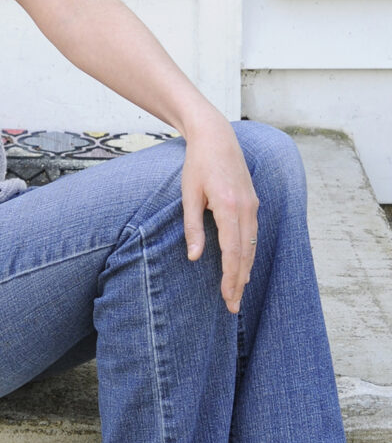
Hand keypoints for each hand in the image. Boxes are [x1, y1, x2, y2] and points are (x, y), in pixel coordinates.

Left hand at [180, 114, 258, 313]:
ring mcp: (253, 205)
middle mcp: (246, 208)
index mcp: (229, 206)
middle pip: (246, 254)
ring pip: (252, 246)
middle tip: (232, 306)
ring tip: (238, 292)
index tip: (227, 297)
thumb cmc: (197, 163)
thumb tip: (195, 257)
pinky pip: (253, 234)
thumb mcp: (189, 193)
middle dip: (239, 281)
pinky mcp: (253, 202)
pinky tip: (242, 265)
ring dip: (245, 270)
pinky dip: (248, 253)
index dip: (231, 277)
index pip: (233, 251)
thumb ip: (193, 226)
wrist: (216, 136)